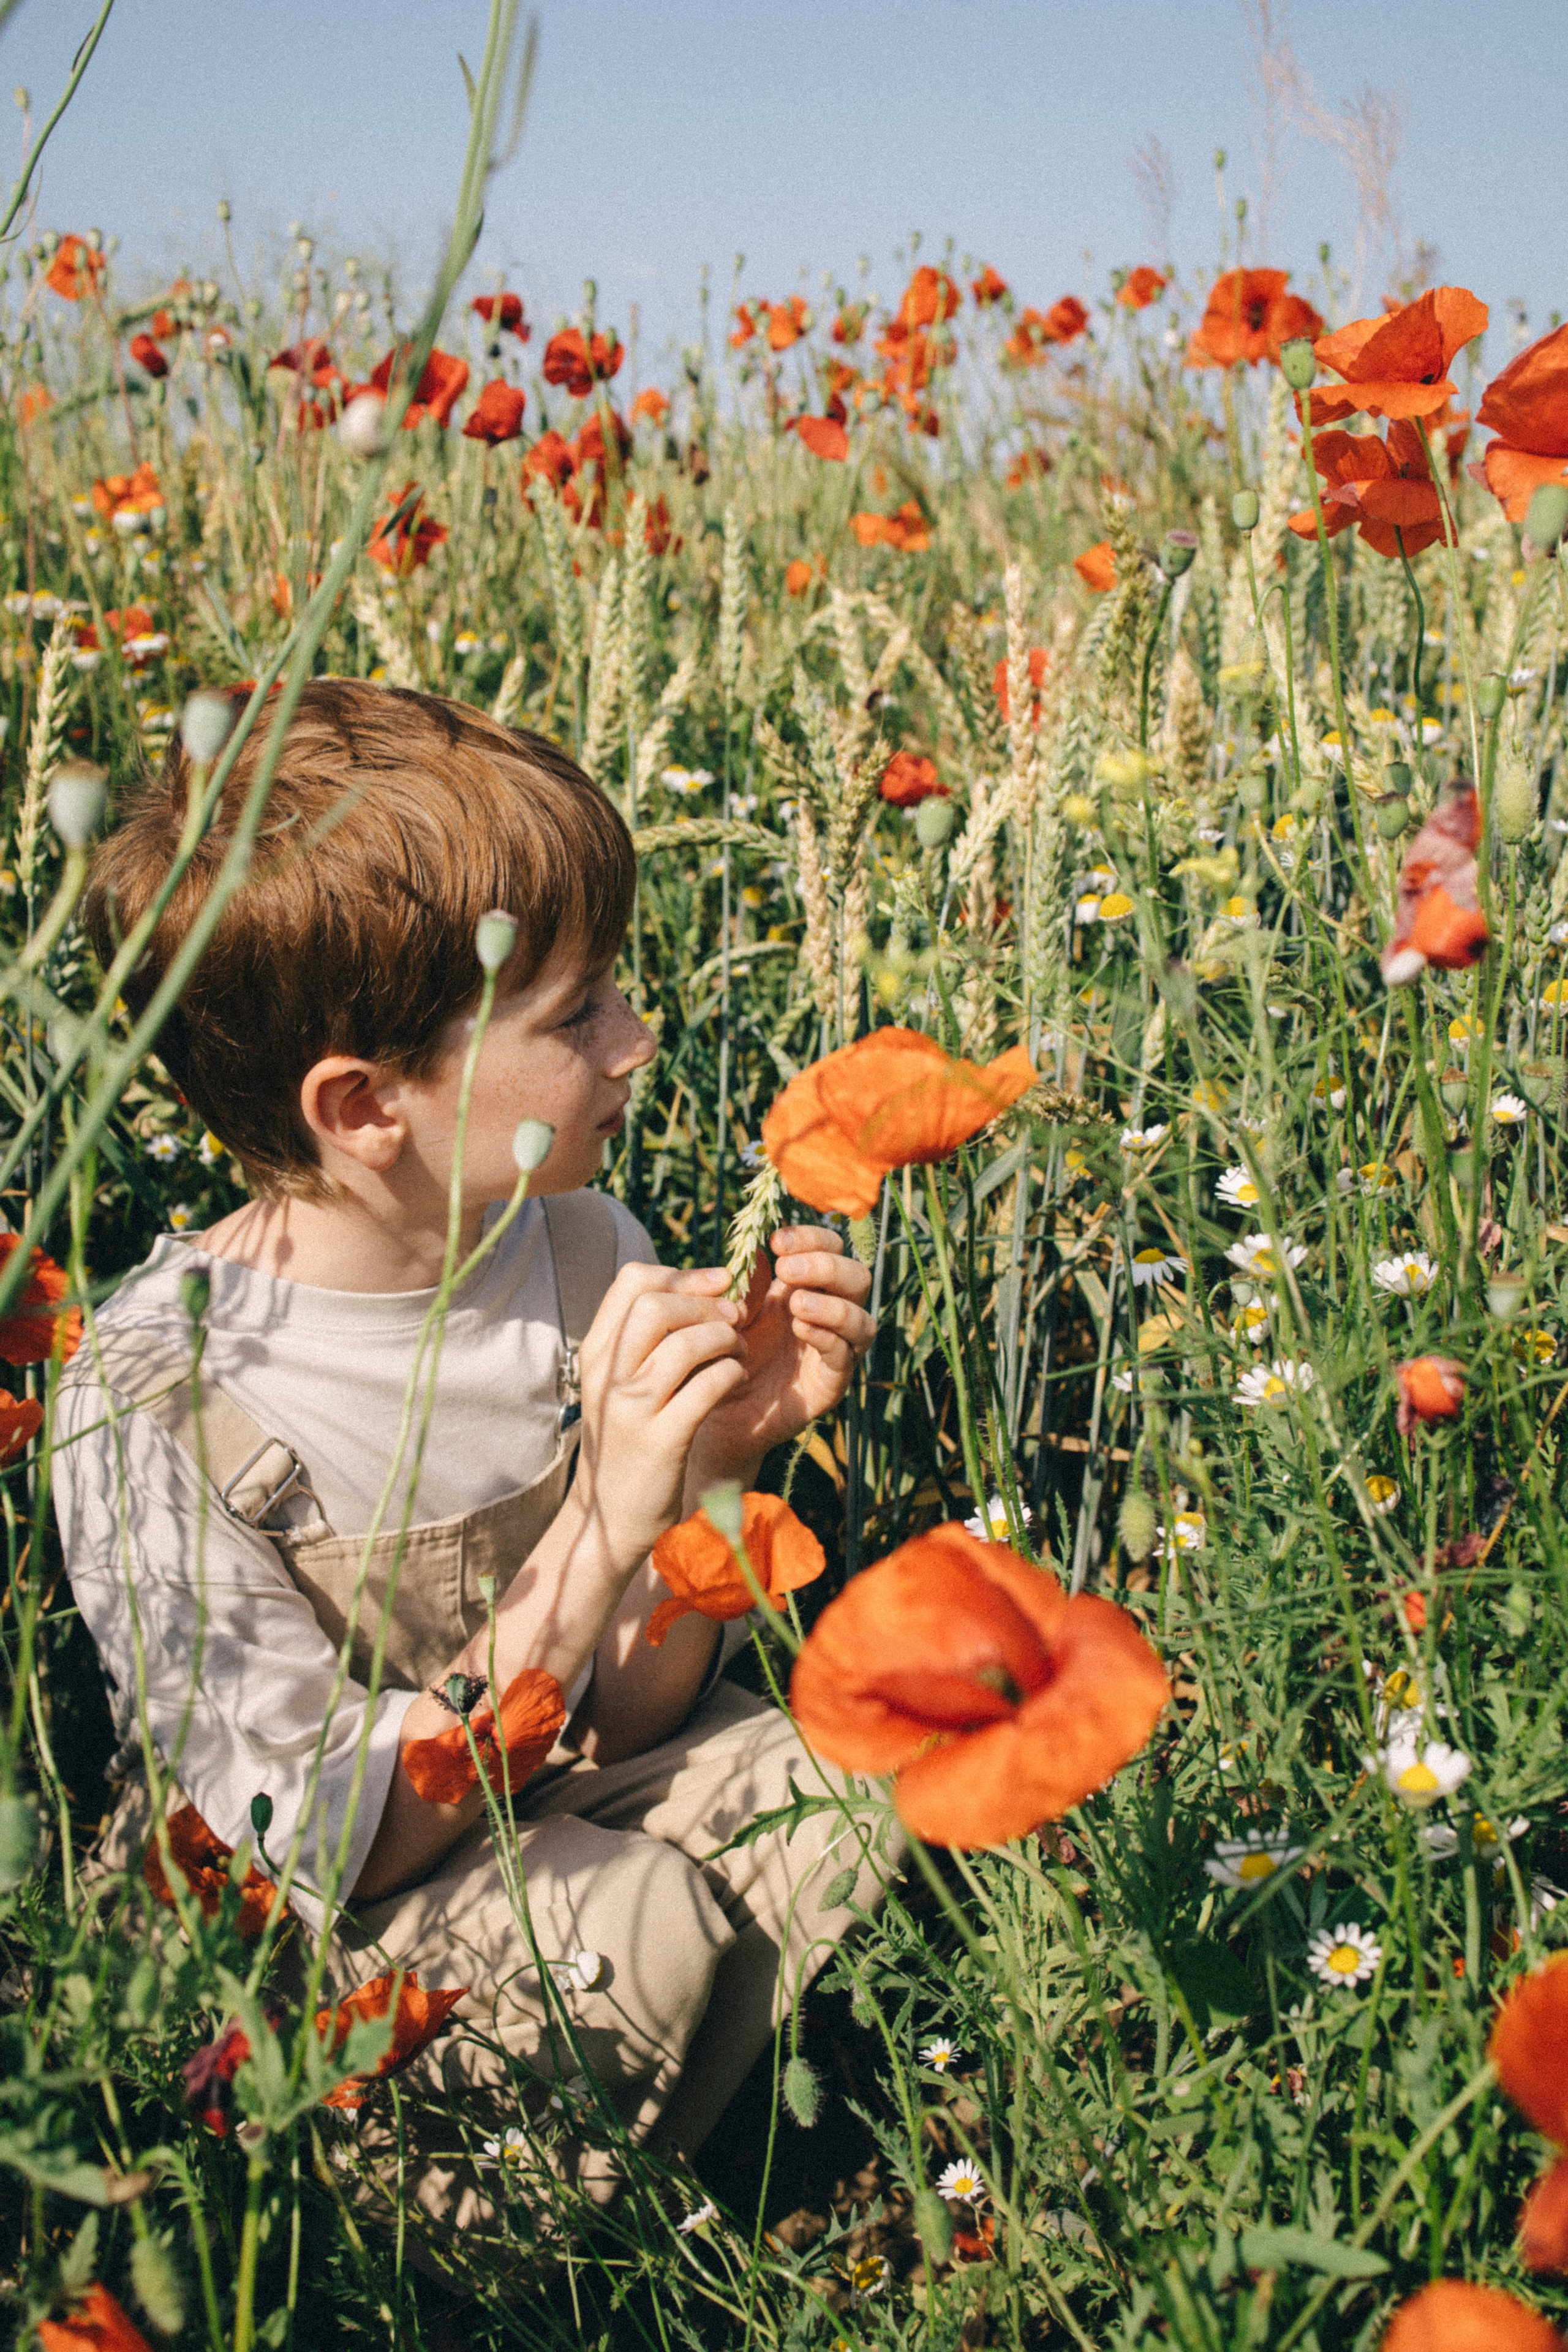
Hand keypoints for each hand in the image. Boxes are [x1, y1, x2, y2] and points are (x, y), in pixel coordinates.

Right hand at [571, 1264, 747, 1566]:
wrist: (610, 1518)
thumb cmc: (628, 1440)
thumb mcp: (620, 1383)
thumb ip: (644, 1338)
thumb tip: (695, 1286)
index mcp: (597, 1353)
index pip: (633, 1282)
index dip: (683, 1273)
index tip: (717, 1284)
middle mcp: (608, 1375)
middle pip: (655, 1305)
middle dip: (706, 1303)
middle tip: (733, 1317)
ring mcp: (632, 1409)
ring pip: (685, 1344)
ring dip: (726, 1339)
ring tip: (737, 1352)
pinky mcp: (661, 1441)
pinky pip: (707, 1388)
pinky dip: (731, 1375)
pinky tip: (735, 1380)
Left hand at [688, 1225, 874, 1481]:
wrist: (716, 1407)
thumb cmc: (723, 1352)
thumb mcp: (731, 1311)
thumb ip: (748, 1285)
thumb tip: (760, 1252)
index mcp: (806, 1286)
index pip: (830, 1247)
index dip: (811, 1237)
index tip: (777, 1241)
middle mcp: (830, 1312)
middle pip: (857, 1276)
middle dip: (826, 1266)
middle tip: (787, 1270)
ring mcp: (837, 1348)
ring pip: (862, 1318)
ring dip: (832, 1305)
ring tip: (796, 1305)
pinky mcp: (833, 1382)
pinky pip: (845, 1355)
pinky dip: (827, 1337)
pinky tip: (801, 1329)